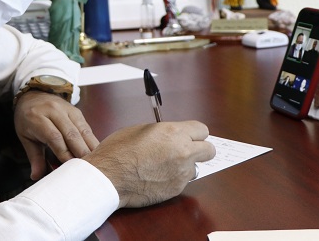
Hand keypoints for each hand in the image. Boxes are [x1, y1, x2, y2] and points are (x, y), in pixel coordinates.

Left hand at [14, 91, 98, 179]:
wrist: (34, 95)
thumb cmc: (28, 118)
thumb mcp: (25, 137)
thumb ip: (34, 157)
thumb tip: (36, 176)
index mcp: (37, 117)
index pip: (54, 137)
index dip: (63, 153)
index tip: (69, 167)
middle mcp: (54, 111)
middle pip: (71, 133)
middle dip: (80, 152)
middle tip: (86, 169)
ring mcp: (67, 109)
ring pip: (82, 130)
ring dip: (89, 147)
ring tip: (95, 163)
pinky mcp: (77, 111)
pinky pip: (86, 127)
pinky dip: (91, 141)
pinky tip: (96, 152)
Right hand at [83, 121, 215, 207]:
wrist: (108, 178)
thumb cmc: (119, 151)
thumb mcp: (141, 130)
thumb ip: (163, 132)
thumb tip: (172, 135)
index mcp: (174, 132)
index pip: (202, 130)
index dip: (195, 133)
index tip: (190, 136)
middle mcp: (183, 152)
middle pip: (210, 150)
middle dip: (200, 150)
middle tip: (187, 150)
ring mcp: (181, 173)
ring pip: (195, 168)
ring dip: (184, 166)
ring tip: (164, 166)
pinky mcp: (176, 189)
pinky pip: (182, 181)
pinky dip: (173, 179)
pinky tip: (157, 176)